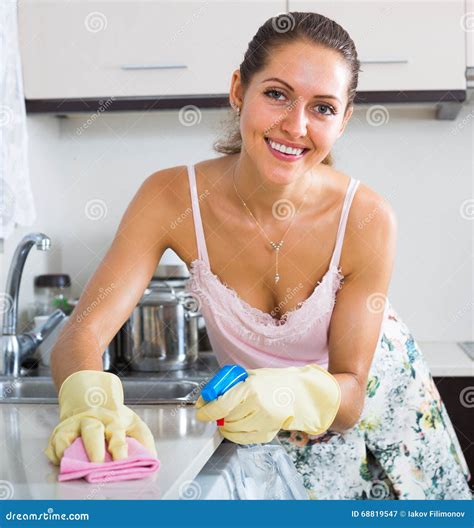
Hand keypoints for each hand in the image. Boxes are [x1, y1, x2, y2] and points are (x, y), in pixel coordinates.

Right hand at [44, 370, 156, 464]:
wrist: (88, 397)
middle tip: (98, 464)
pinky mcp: (59, 432)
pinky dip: (57, 453)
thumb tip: (152, 457)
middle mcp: (93, 421)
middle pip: (92, 432)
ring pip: (68, 435)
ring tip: (76, 464)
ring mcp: (74, 426)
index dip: (119, 447)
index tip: (122, 460)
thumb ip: (143, 438)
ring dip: (70, 450)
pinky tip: (62, 460)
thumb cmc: (113, 416)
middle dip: (94, 448)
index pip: (116, 433)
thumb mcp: (132, 422)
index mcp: (113, 420)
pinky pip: (55, 443)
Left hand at [195, 364, 340, 443]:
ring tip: (229, 417)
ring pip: (234, 430)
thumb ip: (228, 387)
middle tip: (216, 412)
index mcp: (250, 388)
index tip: (201, 413)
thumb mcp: (249, 376)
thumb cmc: (273, 382)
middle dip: (217, 417)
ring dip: (226, 426)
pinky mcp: (269, 432)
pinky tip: (238, 426)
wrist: (300, 393)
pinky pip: (245, 439)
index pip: (221, 405)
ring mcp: (264, 421)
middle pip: (226, 419)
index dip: (207, 411)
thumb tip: (207, 398)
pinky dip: (237, 434)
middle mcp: (257, 405)